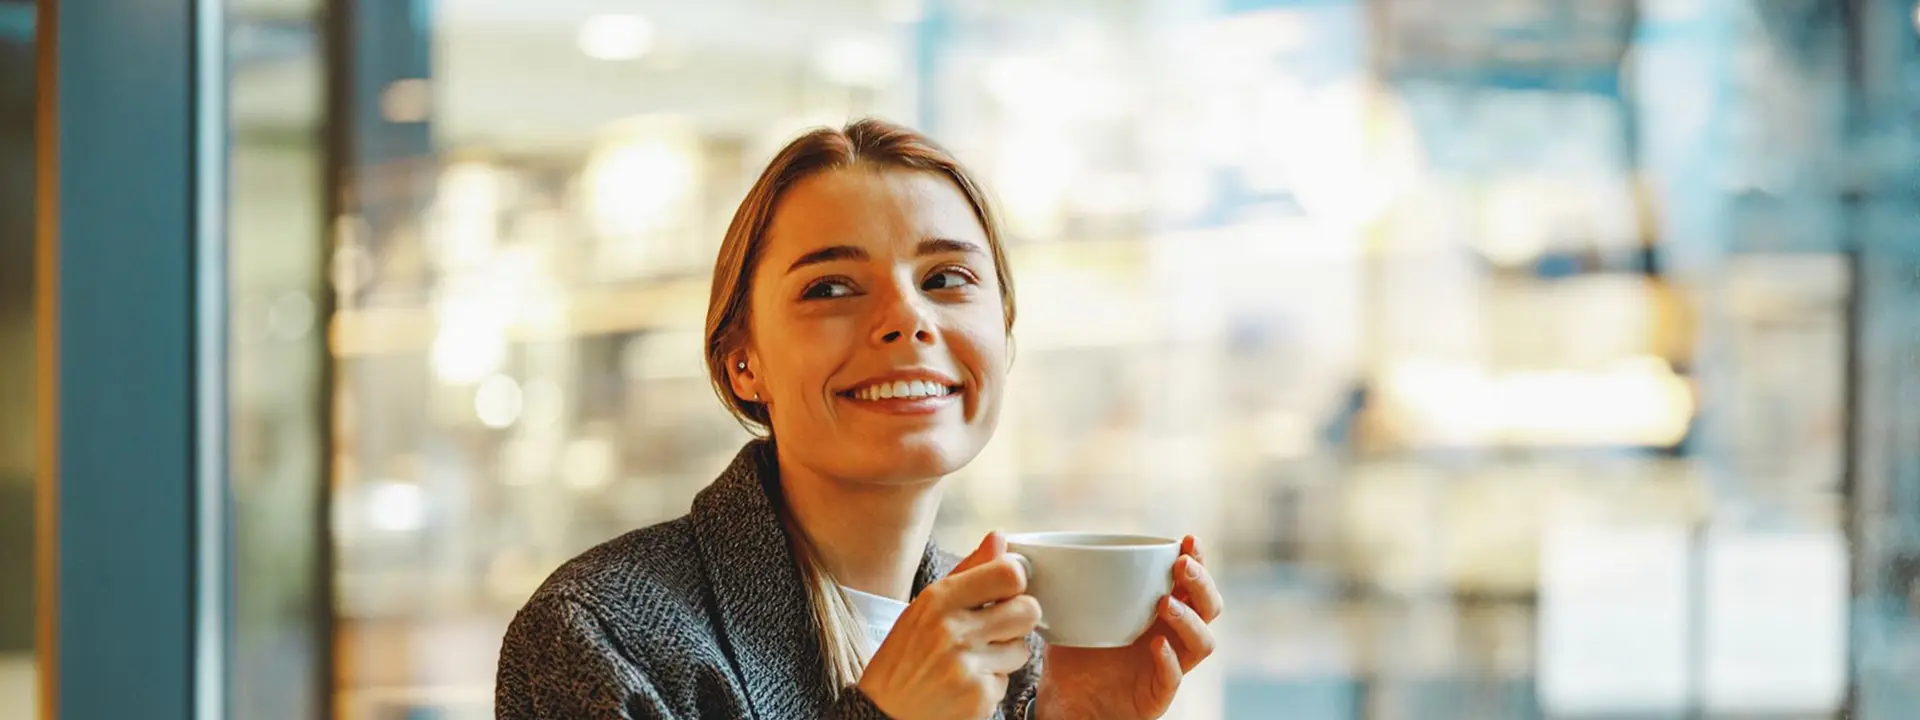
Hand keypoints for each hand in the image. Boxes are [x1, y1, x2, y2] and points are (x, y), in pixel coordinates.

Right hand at [858, 532, 1041, 719]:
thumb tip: (999, 537)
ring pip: (1022, 649)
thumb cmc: (904, 657)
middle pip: (1028, 610)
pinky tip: (965, 685)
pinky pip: (1007, 681)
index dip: (1016, 582)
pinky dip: (990, 684)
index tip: (1007, 590)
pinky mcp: (979, 697)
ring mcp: (968, 665)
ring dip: (1004, 656)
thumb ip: (968, 571)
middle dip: (1018, 619)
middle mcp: (954, 630)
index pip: (1009, 574)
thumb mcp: (924, 607)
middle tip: (996, 628)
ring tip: (971, 661)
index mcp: (939, 599)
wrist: (884, 712)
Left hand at [1035, 535, 1222, 719]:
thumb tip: (1031, 542)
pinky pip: (1174, 678)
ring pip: (1203, 643)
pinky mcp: (1157, 694)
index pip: (1192, 582)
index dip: (1197, 559)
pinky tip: (1155, 646)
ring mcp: (1170, 665)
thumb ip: (1070, 578)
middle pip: (1209, 607)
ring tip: (1164, 604)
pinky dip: (1169, 661)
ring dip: (1189, 620)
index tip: (1187, 539)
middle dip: (1200, 583)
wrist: (1067, 698)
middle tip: (1181, 566)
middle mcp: (1172, 635)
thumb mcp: (1075, 607)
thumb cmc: (1077, 650)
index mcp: (1161, 609)